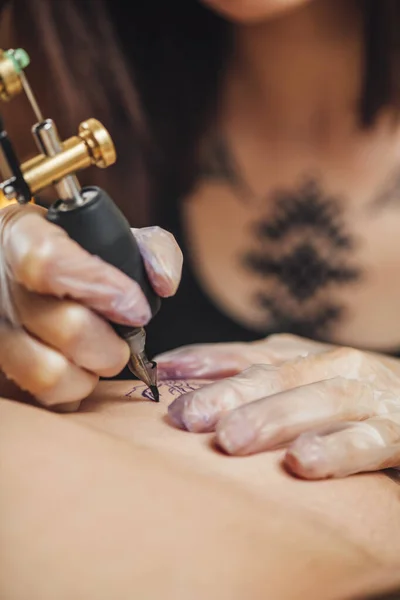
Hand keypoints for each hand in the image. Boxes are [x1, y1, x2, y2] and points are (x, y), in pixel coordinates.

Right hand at [0, 204, 181, 408]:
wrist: (22, 272)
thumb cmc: (77, 256)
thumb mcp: (112, 236)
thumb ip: (153, 249)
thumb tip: (165, 283)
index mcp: (20, 236)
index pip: (46, 262)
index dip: (100, 287)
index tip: (134, 307)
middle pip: (65, 327)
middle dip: (112, 344)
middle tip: (122, 339)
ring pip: (49, 373)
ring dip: (91, 374)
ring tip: (97, 357)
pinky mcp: (2, 368)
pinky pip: (44, 397)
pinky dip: (73, 392)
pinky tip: (77, 369)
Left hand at [156, 334, 399, 478]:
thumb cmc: (357, 400)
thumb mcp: (308, 383)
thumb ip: (260, 380)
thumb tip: (184, 378)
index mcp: (309, 356)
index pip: (250, 354)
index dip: (206, 361)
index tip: (162, 374)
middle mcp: (338, 367)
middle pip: (279, 374)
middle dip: (232, 393)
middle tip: (189, 418)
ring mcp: (372, 396)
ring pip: (322, 399)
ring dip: (277, 416)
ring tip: (233, 439)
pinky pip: (370, 441)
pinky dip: (337, 448)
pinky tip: (303, 461)